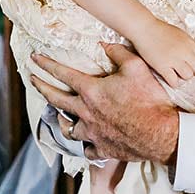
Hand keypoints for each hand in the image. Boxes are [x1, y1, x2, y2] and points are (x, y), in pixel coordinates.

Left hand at [30, 44, 179, 163]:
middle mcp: (86, 112)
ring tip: (61, 117)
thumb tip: (105, 44)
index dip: (46, 64)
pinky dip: (85, 146)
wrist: (161, 134)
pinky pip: (87, 150)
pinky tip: (87, 142)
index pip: (62, 74)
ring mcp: (92, 133)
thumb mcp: (136, 67)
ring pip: (68, 129)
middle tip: (32, 80)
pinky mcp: (103, 149)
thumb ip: (118, 52)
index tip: (34, 58)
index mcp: (91, 91)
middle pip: (56, 99)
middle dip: (42, 87)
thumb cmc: (149, 99)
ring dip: (63, 121)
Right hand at [133, 20, 194, 86]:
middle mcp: (184, 51)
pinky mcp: (162, 66)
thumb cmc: (160, 30)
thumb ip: (189, 45)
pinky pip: (174, 81)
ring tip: (176, 73)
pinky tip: (168, 76)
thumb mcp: (180, 34)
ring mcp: (173, 59)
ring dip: (183, 77)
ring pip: (188, 76)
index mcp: (190, 42)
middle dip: (194, 73)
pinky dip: (173, 82)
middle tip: (185, 71)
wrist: (144, 28)